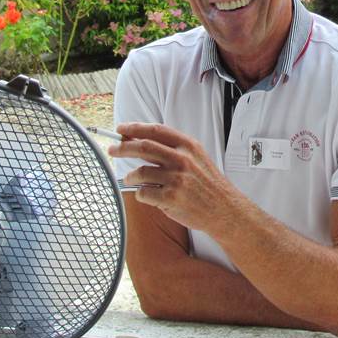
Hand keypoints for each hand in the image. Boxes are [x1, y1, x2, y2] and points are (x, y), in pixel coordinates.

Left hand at [108, 122, 242, 231]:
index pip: (155, 130)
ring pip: (140, 171)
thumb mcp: (197, 157)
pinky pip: (143, 193)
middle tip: (113, 149)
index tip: (122, 129)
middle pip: (143, 147)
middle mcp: (182, 159)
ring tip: (131, 178)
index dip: (135, 128)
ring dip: (130, 175)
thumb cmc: (207, 184)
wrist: (224, 208)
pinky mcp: (171, 198)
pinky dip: (141, 194)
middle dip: (123, 147)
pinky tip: (148, 194)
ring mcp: (176, 179)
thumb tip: (142, 140)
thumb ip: (173, 148)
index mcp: (188, 146)